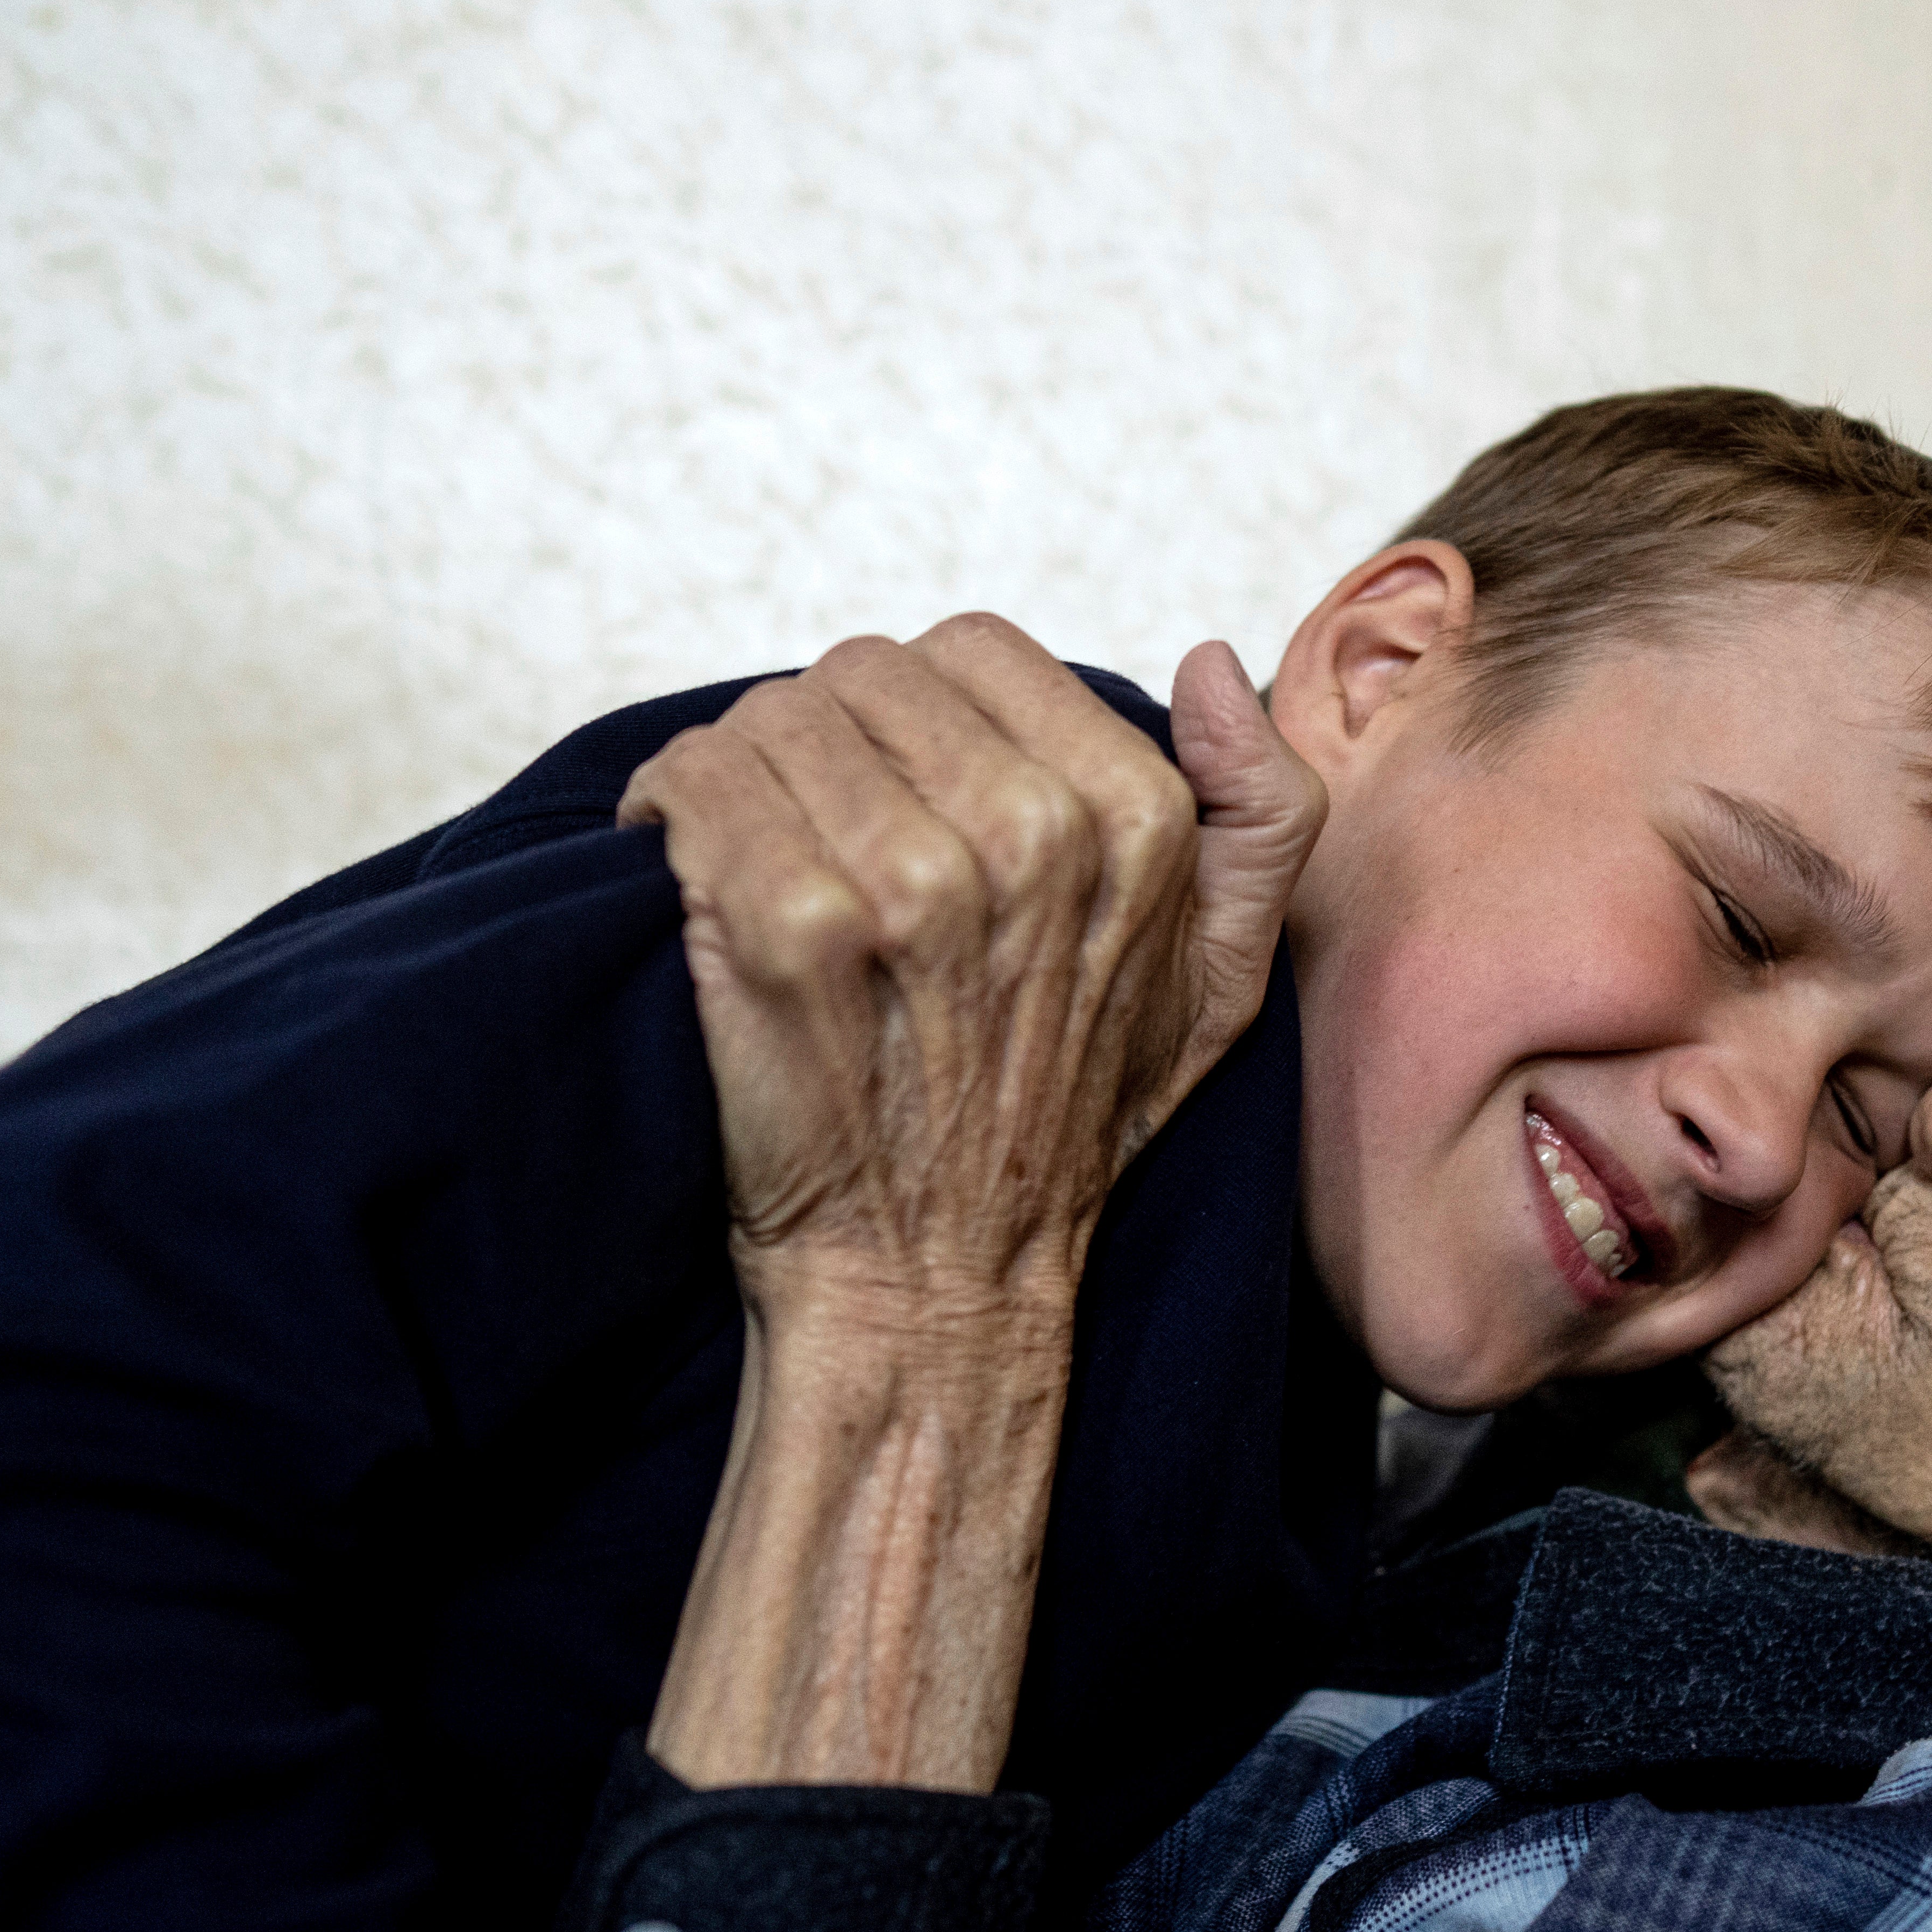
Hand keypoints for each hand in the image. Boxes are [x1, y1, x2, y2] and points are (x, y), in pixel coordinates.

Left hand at [619, 616, 1322, 1323]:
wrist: (941, 1280)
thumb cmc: (1065, 1125)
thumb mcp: (1224, 980)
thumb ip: (1261, 815)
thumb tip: (1210, 665)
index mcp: (1132, 823)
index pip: (972, 651)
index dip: (920, 715)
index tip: (901, 791)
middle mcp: (1028, 838)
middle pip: (860, 675)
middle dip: (825, 742)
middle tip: (818, 834)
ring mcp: (905, 881)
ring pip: (769, 720)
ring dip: (741, 781)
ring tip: (755, 862)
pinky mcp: (786, 929)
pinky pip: (696, 785)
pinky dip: (670, 819)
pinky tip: (691, 882)